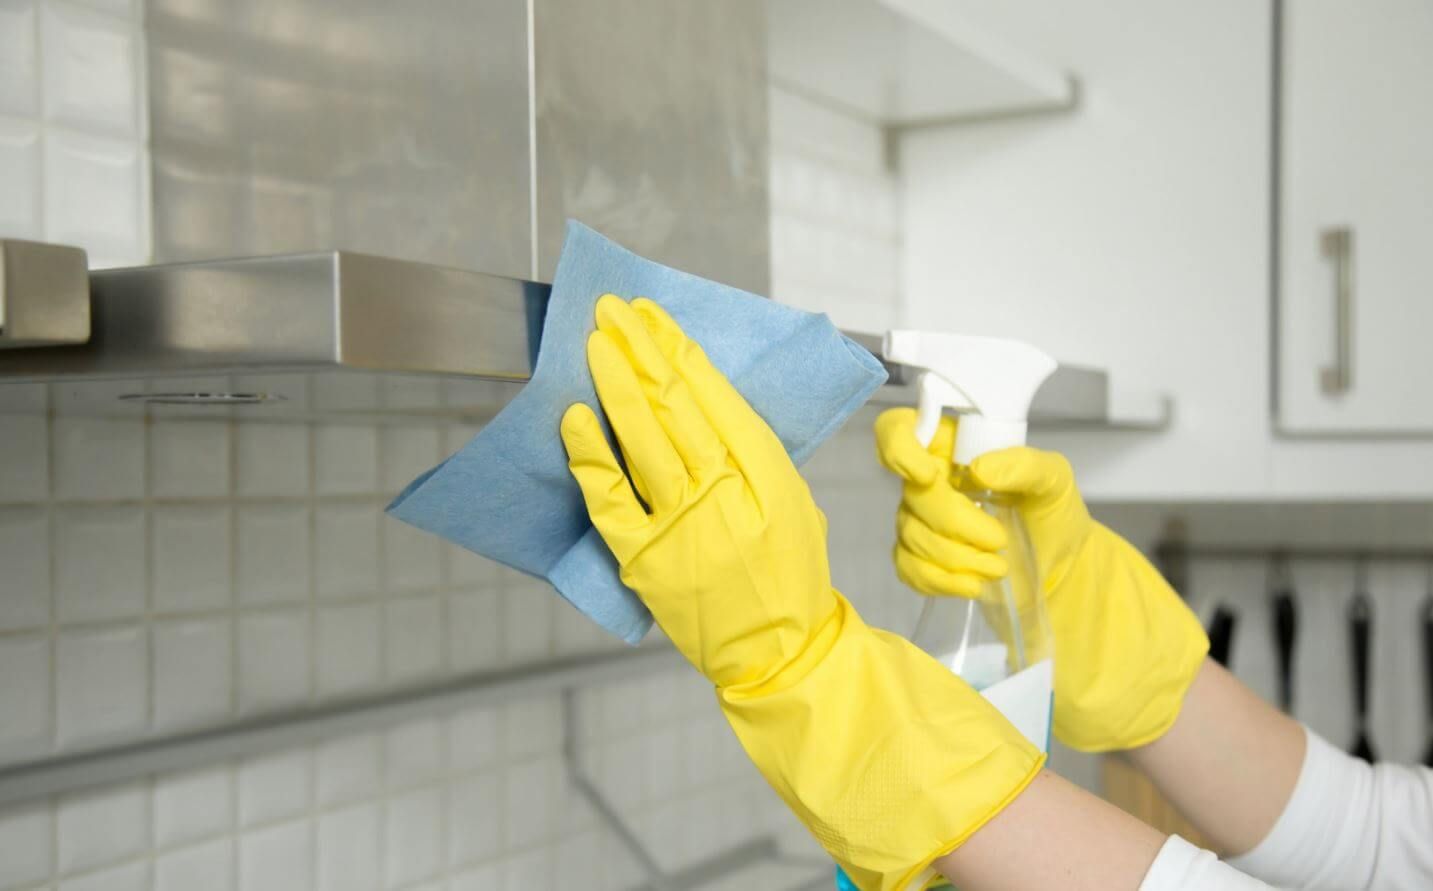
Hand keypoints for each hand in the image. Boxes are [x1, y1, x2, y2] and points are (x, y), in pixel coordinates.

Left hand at [564, 299, 1042, 889]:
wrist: (781, 654)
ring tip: (597, 344)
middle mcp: (726, 495)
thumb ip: (753, 451)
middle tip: (613, 312)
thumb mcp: (793, 500)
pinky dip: (589, 457)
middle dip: (641, 351)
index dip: (679, 350)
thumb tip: (701, 398)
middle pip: (675, 407)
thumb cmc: (789, 574)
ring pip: (642, 441)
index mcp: (769, 476)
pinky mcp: (645, 561)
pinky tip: (575, 418)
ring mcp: (682, 528)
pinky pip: (608, 500)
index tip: (653, 317)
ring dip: (616, 386)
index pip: (716, 396)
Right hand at [875, 407, 1208, 751]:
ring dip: (960, 558)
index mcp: (953, 447)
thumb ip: (1026, 465)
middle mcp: (928, 480)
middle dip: (959, 525)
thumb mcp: (1055, 481)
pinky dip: (944, 582)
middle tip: (1001, 540)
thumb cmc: (1052, 514)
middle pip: (914, 496)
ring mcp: (918, 521)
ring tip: (1000, 566)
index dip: (898, 447)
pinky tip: (975, 584)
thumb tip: (980, 469)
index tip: (927, 475)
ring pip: (913, 537)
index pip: (898, 430)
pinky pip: (909, 570)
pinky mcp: (918, 559)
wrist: (1058, 569)